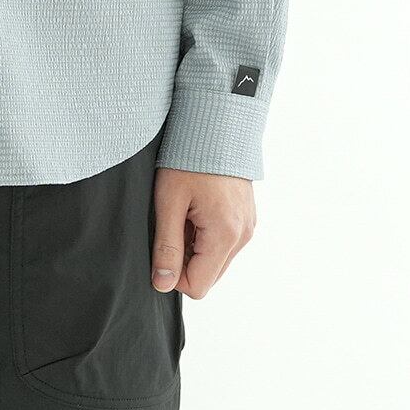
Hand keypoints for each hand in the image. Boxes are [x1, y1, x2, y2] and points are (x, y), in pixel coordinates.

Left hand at [150, 168, 254, 297]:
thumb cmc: (190, 157)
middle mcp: (243, 235)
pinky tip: (196, 206)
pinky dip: (206, 233)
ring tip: (185, 211)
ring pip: (216, 259)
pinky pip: (224, 241)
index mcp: (225, 235)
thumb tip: (163, 284)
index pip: (198, 286)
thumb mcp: (169, 201)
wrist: (216, 123)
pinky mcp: (247, 216)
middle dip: (185, 258)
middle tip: (173, 223)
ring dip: (195, 245)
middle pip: (208, 274)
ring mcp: (248, 225)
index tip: (162, 244)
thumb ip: (167, 247)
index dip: (173, 273)